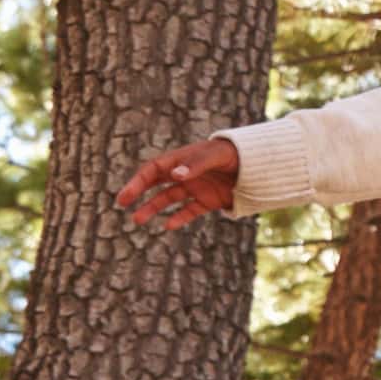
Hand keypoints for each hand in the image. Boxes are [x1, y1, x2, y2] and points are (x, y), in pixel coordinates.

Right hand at [118, 137, 240, 229]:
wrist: (258, 163)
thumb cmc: (233, 153)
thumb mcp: (214, 156)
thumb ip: (195, 165)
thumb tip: (174, 175)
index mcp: (182, 160)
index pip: (153, 170)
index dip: (137, 182)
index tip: (125, 196)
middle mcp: (185, 174)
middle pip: (155, 184)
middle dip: (138, 193)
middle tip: (121, 204)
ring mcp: (196, 188)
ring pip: (168, 200)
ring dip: (153, 209)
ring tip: (137, 220)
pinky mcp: (209, 200)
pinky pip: (190, 211)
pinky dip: (179, 218)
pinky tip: (168, 226)